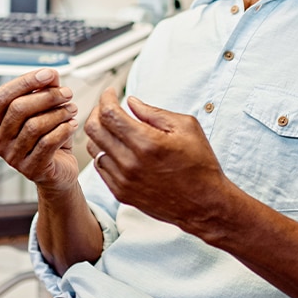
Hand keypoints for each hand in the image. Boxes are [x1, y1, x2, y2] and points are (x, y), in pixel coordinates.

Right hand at [0, 68, 80, 189]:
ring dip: (58, 113)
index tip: (48, 74)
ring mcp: (13, 157)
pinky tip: (72, 124)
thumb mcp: (43, 111)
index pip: (1, 97)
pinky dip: (63, 130)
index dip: (25, 82)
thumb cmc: (47, 137)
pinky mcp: (31, 169)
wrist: (59, 169)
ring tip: (71, 109)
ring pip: (34, 126)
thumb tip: (49, 74)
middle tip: (67, 93)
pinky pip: (47, 143)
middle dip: (47, 96)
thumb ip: (43, 90)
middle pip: (18, 109)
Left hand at [83, 89, 242, 228]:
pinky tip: (118, 149)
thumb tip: (132, 102)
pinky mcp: (121, 193)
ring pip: (94, 148)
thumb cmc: (199, 165)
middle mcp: (130, 162)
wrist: (204, 203)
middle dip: (98, 111)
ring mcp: (123, 180)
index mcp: (147, 142)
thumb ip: (154, 113)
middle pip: (94, 129)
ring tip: (114, 128)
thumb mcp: (186, 128)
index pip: (109, 113)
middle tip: (108, 108)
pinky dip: (105, 153)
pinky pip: (100, 167)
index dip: (106, 98)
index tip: (111, 93)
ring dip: (100, 133)